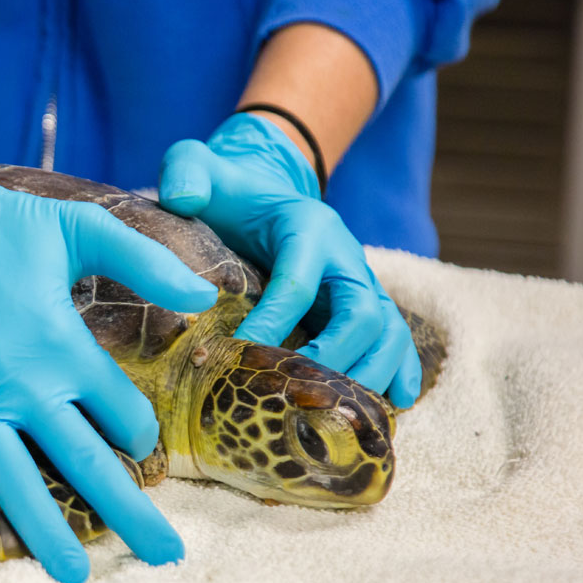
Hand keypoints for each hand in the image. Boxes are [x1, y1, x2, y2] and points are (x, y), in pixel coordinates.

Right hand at [0, 94, 218, 582]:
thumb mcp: (82, 228)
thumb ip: (146, 262)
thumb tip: (207, 294)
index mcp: (67, 349)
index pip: (123, 417)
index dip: (139, 436)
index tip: (137, 446)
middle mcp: (25, 387)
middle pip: (88, 466)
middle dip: (131, 515)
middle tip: (165, 554)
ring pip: (17, 485)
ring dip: (48, 533)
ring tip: (73, 575)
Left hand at [158, 112, 420, 407]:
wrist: (262, 195)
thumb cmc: (226, 192)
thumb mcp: (198, 169)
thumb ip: (185, 172)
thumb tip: (182, 198)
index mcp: (307, 227)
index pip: (297, 281)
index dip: (274, 321)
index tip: (241, 353)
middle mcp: (344, 257)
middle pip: (362, 314)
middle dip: (332, 358)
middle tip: (292, 393)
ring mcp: (361, 284)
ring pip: (389, 332)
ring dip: (371, 375)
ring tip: (337, 413)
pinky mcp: (366, 306)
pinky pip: (397, 341)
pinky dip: (400, 372)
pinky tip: (394, 405)